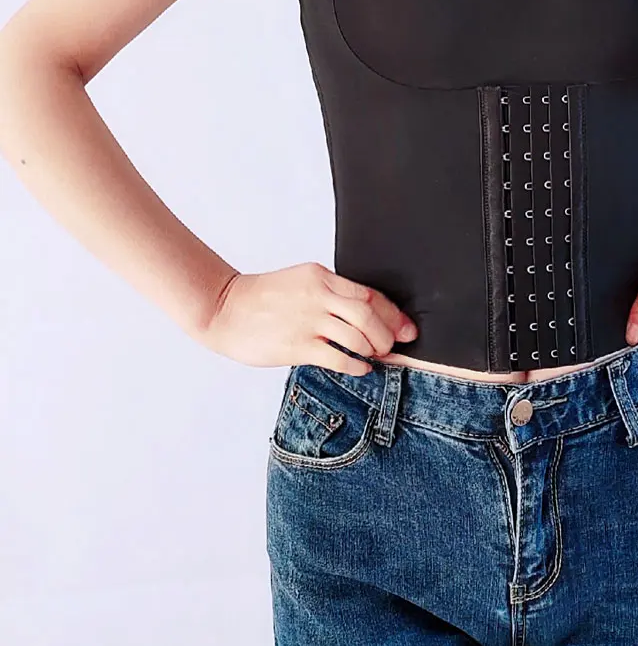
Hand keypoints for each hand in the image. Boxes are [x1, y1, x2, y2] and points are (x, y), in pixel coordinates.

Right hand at [196, 262, 418, 375]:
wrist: (224, 308)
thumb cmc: (264, 298)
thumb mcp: (303, 282)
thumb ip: (331, 293)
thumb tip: (367, 312)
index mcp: (321, 277)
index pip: (369, 293)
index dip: (392, 313)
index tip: (406, 326)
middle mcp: (317, 296)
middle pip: (368, 313)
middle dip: (388, 333)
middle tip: (394, 345)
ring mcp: (307, 321)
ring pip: (356, 336)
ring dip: (373, 349)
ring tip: (376, 356)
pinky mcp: (296, 345)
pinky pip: (337, 358)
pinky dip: (356, 365)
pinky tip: (361, 368)